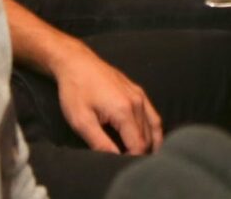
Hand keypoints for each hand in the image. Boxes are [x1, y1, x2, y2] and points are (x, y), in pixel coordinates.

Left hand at [49, 39, 161, 154]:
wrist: (76, 63)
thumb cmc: (76, 90)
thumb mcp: (81, 121)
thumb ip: (99, 143)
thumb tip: (114, 159)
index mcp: (124, 110)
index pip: (138, 145)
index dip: (131, 160)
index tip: (120, 167)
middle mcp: (137, 102)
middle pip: (147, 138)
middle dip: (140, 154)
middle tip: (128, 165)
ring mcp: (140, 95)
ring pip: (154, 127)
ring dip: (150, 144)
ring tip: (143, 159)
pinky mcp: (138, 91)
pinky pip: (152, 114)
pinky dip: (154, 129)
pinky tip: (151, 139)